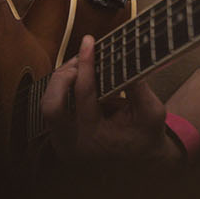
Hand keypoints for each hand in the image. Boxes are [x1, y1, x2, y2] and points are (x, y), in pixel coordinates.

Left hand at [40, 34, 178, 164]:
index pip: (83, 96)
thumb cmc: (146, 133)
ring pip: (47, 103)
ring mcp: (61, 141)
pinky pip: (52, 106)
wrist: (141, 156)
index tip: (89, 42)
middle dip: (63, 76)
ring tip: (81, 64)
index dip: (86, 65)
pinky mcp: (58, 134)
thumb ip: (139, 88)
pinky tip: (78, 75)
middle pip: (51, 106)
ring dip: (62, 79)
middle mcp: (72, 144)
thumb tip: (126, 56)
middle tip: (80, 59)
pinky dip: (62, 88)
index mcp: (95, 139)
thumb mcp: (151, 112)